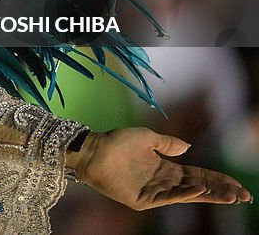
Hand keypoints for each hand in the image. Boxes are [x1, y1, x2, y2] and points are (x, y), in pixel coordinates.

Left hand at [66, 127, 252, 210]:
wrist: (93, 150)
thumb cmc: (115, 142)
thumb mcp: (146, 137)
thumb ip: (167, 143)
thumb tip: (188, 147)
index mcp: (166, 167)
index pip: (199, 175)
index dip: (218, 179)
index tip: (238, 185)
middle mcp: (163, 181)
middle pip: (199, 187)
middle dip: (221, 191)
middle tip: (243, 195)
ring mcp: (154, 192)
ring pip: (188, 195)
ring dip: (209, 195)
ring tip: (230, 196)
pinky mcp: (143, 200)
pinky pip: (167, 198)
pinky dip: (184, 195)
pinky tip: (200, 191)